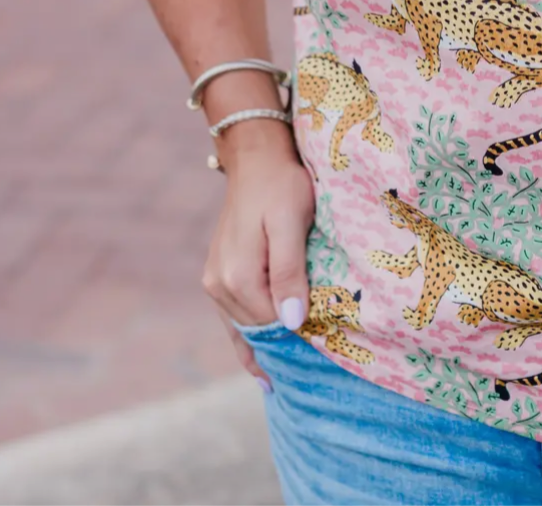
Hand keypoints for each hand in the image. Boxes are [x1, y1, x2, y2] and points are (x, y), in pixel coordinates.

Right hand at [202, 122, 314, 391]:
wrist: (256, 158)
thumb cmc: (281, 185)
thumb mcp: (291, 222)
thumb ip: (289, 271)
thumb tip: (290, 322)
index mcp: (237, 278)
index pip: (272, 328)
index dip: (300, 343)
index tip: (327, 361)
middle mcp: (219, 287)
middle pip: (257, 334)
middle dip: (284, 354)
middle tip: (315, 384)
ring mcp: (214, 283)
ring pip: (244, 330)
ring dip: (267, 352)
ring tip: (293, 383)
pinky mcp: (218, 276)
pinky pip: (236, 319)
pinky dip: (250, 341)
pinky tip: (262, 366)